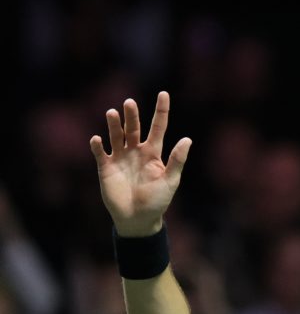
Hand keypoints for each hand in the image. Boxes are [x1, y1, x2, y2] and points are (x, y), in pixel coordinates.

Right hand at [89, 91, 190, 236]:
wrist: (138, 219)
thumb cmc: (157, 201)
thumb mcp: (170, 181)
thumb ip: (176, 160)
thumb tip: (188, 139)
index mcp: (154, 153)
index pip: (158, 127)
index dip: (161, 111)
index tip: (164, 94)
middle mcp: (136, 151)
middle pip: (134, 128)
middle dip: (131, 115)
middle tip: (129, 103)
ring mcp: (120, 158)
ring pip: (116, 136)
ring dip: (114, 125)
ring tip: (112, 113)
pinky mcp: (106, 168)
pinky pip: (100, 153)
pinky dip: (98, 145)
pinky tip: (97, 139)